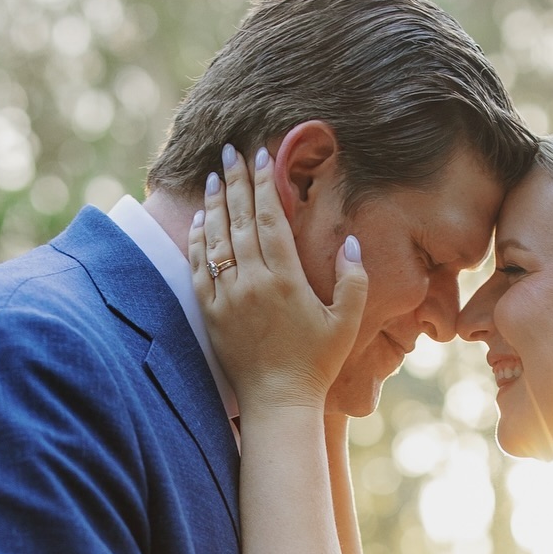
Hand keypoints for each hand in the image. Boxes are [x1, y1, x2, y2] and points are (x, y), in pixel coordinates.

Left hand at [187, 144, 367, 407]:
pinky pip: (199, 268)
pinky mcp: (211, 314)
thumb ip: (353, 278)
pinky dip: (199, 241)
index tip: (259, 157)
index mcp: (286, 279)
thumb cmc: (317, 363)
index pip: (270, 218)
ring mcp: (228, 298)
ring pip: (217, 239)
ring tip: (215, 178)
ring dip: (215, 205)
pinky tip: (201, 222)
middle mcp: (252, 283)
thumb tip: (351, 240)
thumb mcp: (347, 321)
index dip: (263, 184)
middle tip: (230, 152)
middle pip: (240, 220)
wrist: (278, 402)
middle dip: (236, 182)